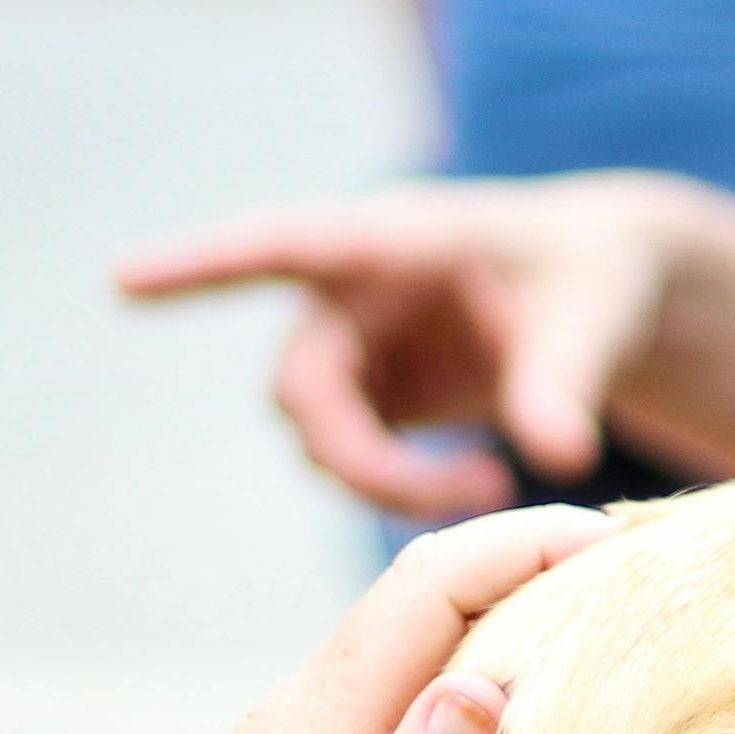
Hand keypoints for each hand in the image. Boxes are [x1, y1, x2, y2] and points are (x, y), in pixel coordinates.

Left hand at [0, 505, 612, 733]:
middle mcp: (297, 732)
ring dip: (517, 642)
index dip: (526, 544)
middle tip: (650, 582)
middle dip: (537, 576)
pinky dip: (489, 710)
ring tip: (619, 648)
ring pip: (422, 668)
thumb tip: (484, 688)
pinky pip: (411, 730)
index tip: (624, 539)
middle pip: (427, 610)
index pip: (423, 588)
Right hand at [119, 173, 687, 518]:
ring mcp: (358, 348)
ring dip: (389, 479)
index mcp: (392, 240)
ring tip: (492, 486)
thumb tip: (559, 459)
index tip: (123, 279)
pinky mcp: (377, 397)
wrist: (611, 297)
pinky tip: (480, 485)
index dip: (203, 264)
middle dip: (361, 457)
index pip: (283, 246)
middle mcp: (353, 293)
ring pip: (321, 434)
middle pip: (303, 388)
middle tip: (470, 493)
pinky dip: (405, 488)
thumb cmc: (599, 276)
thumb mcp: (596, 315)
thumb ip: (567, 382)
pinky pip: (354, 457)